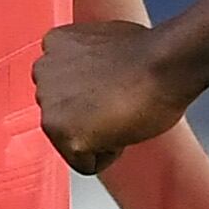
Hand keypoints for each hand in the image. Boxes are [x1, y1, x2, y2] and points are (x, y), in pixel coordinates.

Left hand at [36, 20, 190, 175]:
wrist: (166, 63)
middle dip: (90, 116)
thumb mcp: (104, 45)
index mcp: (53, 45)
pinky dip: (109, 154)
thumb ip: (86, 64)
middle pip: (65, 116)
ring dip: (99, 134)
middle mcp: (42, 72)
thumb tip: (93, 82)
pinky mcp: (63, 134)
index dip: (96, 94)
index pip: (64, 88)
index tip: (113, 86)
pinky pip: (86, 164)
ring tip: (122, 109)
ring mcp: (49, 104)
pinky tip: (123, 125)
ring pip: (73, 142)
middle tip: (120, 100)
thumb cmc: (151, 55)